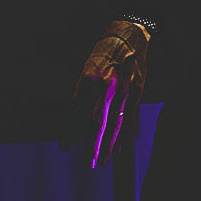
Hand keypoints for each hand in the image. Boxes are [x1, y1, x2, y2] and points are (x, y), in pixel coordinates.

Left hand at [68, 19, 149, 167]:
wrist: (129, 36)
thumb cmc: (104, 53)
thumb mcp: (87, 68)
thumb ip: (84, 93)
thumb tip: (76, 121)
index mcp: (89, 78)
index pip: (77, 111)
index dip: (70, 131)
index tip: (63, 147)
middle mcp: (107, 85)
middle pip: (97, 121)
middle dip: (92, 145)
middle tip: (87, 164)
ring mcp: (124, 90)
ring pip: (115, 123)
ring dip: (108, 145)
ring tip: (101, 162)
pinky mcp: (137, 92)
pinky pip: (129, 118)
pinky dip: (123, 136)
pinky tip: (117, 149)